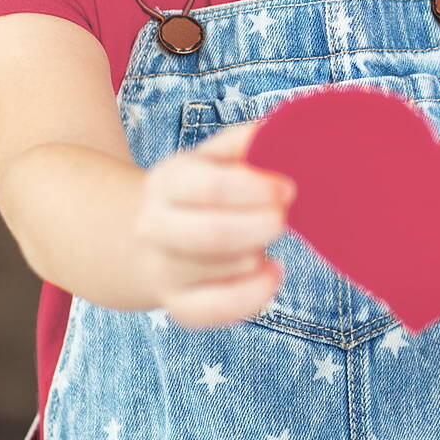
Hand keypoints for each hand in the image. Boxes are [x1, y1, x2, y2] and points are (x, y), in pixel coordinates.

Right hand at [134, 119, 296, 327]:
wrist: (151, 238)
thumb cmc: (199, 193)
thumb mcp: (212, 158)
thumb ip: (244, 142)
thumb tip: (280, 129)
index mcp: (167, 182)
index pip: (209, 187)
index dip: (255, 189)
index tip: (288, 188)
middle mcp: (155, 227)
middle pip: (212, 235)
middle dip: (259, 226)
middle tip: (285, 218)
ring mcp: (163, 269)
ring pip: (220, 270)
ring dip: (256, 253)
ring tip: (264, 239)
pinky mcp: (177, 306)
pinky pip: (214, 311)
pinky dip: (251, 296)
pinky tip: (272, 273)